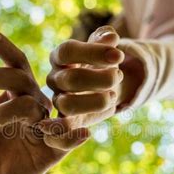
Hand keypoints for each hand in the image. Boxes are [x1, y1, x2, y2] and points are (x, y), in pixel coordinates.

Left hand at [0, 29, 88, 173]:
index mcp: (18, 92)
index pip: (17, 64)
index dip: (5, 48)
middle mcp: (35, 104)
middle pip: (21, 80)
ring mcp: (45, 126)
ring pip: (32, 107)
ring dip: (7, 112)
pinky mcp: (52, 151)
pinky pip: (66, 140)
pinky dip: (72, 135)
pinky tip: (80, 133)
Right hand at [40, 26, 126, 148]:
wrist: (101, 87)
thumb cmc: (101, 63)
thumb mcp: (104, 48)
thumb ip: (105, 39)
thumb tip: (110, 37)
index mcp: (60, 57)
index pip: (68, 51)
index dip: (93, 52)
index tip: (119, 55)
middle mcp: (55, 79)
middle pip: (69, 79)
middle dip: (99, 78)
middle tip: (117, 76)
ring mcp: (58, 102)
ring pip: (66, 105)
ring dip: (94, 102)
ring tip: (112, 96)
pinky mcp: (65, 123)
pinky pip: (56, 135)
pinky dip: (67, 136)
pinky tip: (87, 133)